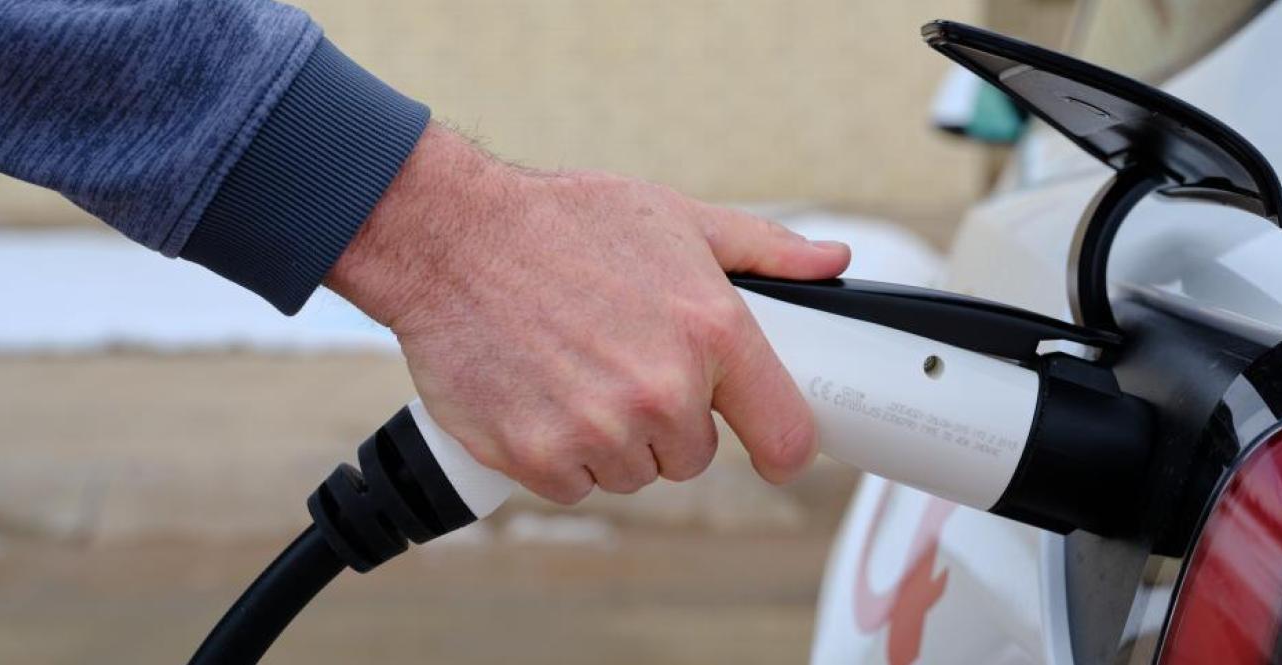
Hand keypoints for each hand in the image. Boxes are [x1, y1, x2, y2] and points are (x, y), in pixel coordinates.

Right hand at [326, 125, 850, 502]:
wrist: (450, 236)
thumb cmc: (564, 223)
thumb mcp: (678, 219)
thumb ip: (764, 251)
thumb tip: (832, 262)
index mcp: (714, 333)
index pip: (786, 435)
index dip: (784, 449)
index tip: (774, 451)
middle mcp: (663, 390)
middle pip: (694, 457)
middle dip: (668, 422)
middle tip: (625, 364)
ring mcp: (599, 430)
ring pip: (633, 474)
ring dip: (611, 441)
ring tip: (576, 372)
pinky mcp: (537, 456)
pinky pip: (573, 486)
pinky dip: (558, 455)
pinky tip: (541, 397)